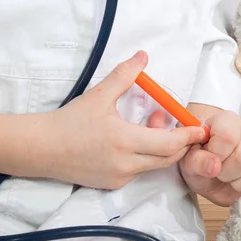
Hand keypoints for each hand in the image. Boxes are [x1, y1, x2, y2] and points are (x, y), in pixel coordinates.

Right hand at [40, 51, 206, 188]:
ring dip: (162, 147)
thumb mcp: (99, 95)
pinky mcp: (112, 185)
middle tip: (181, 123)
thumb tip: (143, 55)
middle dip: (180, 142)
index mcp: (124, 141)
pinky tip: (137, 140)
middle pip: (168, 158)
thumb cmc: (71, 121)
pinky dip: (147, 157)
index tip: (200, 128)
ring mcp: (119, 178)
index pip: (169, 144)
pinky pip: (140, 171)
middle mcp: (125, 164)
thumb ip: (125, 74)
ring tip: (153, 124)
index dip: (188, 136)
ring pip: (154, 165)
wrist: (41, 148)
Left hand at [179, 111, 240, 206]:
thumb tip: (213, 166)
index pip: (228, 137)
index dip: (217, 155)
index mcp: (227, 120)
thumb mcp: (188, 161)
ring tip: (233, 180)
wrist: (212, 162)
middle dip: (228, 174)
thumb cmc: (201, 158)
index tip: (210, 160)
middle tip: (220, 174)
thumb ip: (196, 161)